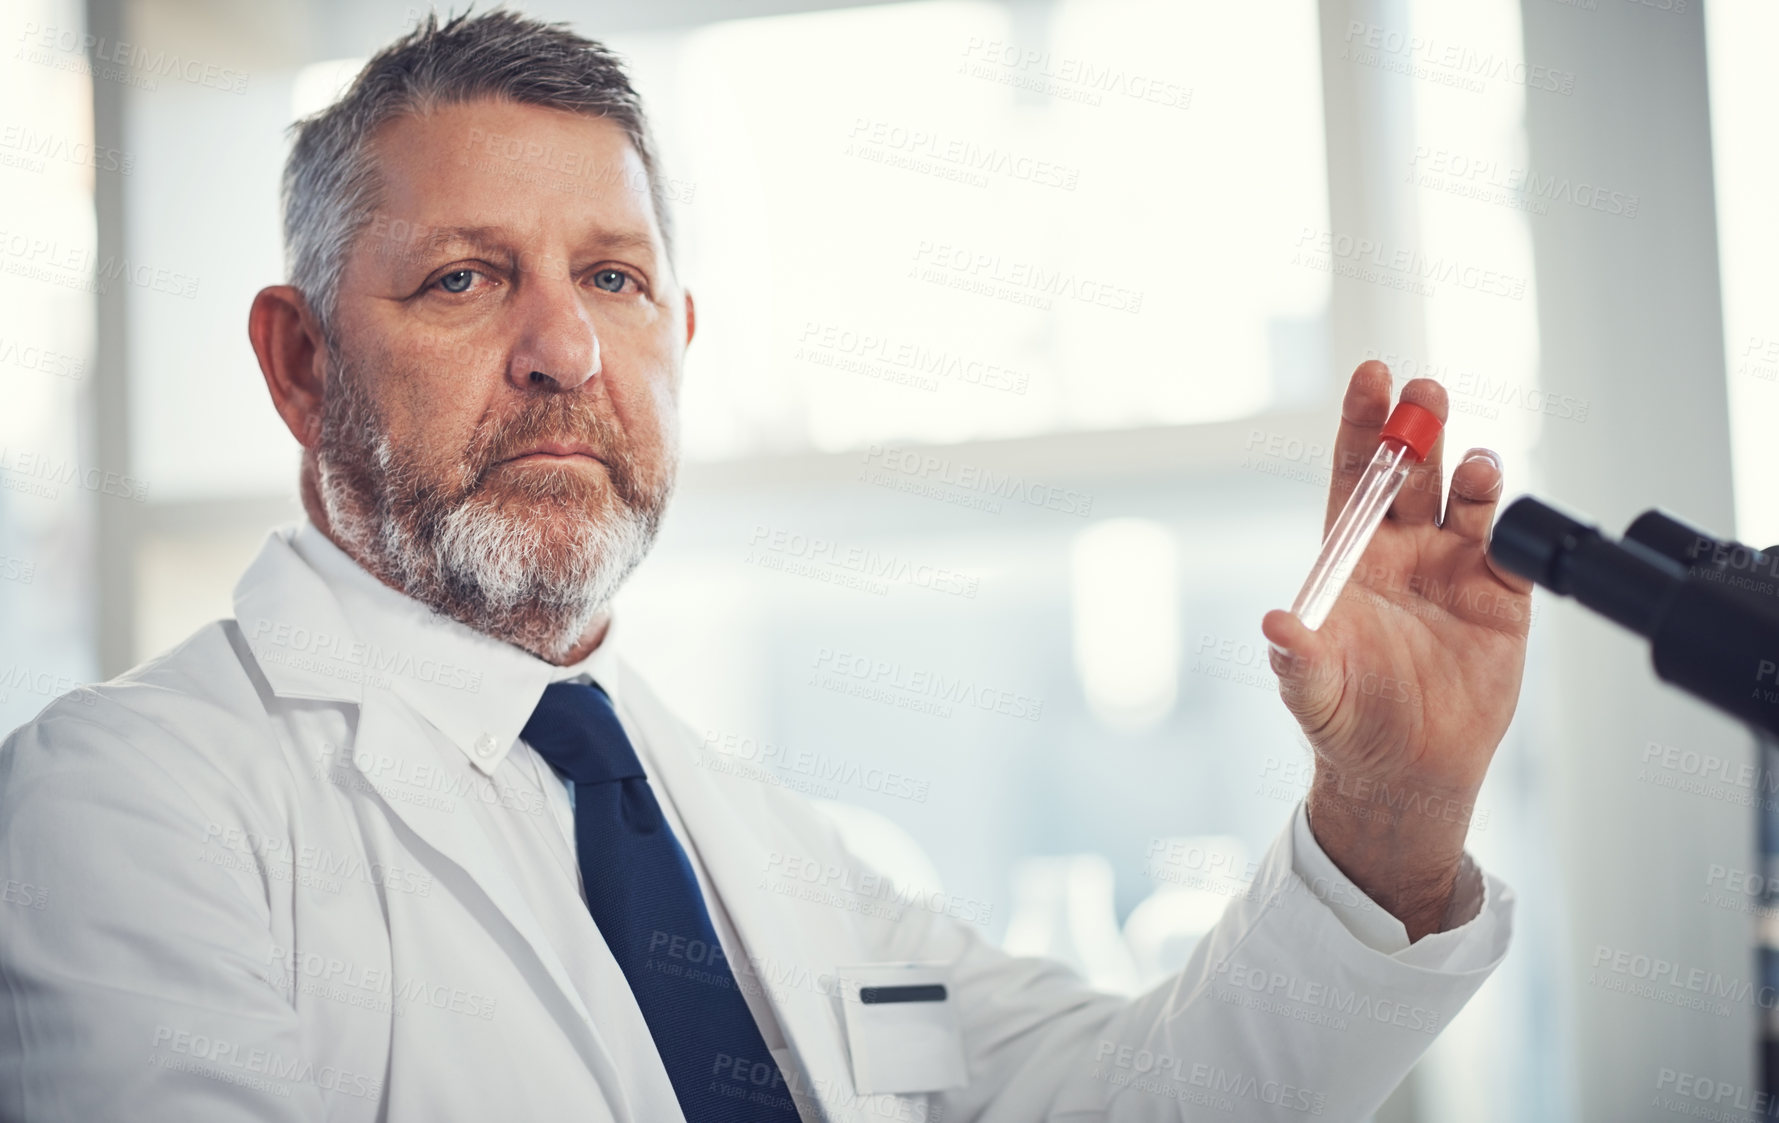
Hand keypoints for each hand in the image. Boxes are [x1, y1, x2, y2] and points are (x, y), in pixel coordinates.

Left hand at [1259, 361, 1531, 940]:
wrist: (1404, 772)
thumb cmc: (1346, 723)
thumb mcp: (1313, 692)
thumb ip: (1298, 659)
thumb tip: (1275, 626)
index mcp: (1351, 556)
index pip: (1354, 474)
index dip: (1361, 424)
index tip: (1371, 374)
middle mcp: (1405, 551)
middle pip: (1412, 473)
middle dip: (1418, 428)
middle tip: (1425, 390)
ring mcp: (1455, 571)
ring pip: (1467, 502)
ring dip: (1471, 474)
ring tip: (1471, 462)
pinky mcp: (1501, 603)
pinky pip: (1512, 554)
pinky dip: (1513, 530)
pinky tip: (1505, 511)